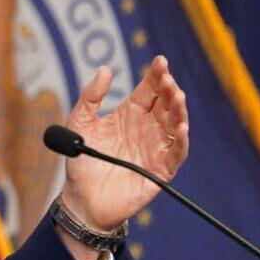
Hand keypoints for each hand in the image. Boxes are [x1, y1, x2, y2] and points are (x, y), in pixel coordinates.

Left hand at [59, 56, 188, 253]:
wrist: (82, 198)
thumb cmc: (81, 159)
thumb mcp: (80, 123)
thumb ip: (90, 97)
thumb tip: (105, 70)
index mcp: (130, 113)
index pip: (149, 89)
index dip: (156, 75)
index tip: (160, 61)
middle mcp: (146, 128)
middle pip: (165, 104)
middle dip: (169, 90)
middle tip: (167, 79)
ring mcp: (155, 148)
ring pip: (174, 125)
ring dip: (178, 111)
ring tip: (177, 97)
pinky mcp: (159, 170)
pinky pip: (175, 153)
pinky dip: (180, 141)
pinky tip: (180, 128)